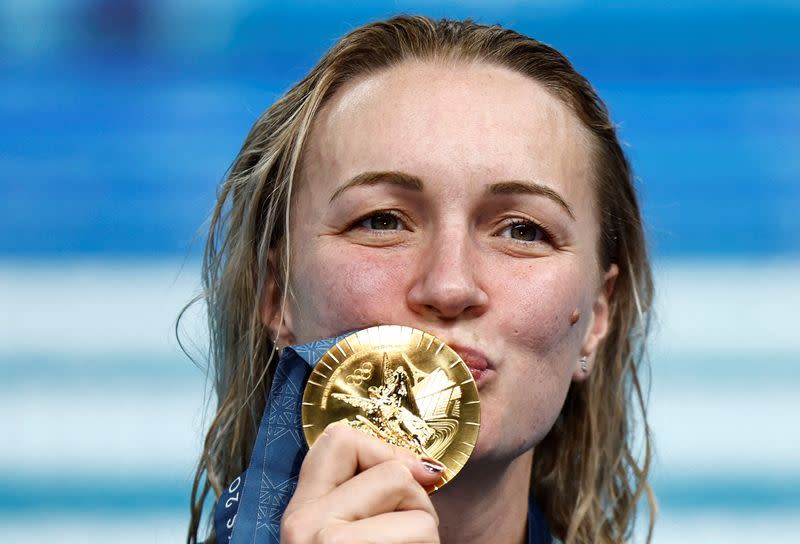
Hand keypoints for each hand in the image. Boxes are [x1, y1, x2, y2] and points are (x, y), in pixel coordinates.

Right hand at [281, 422, 443, 542]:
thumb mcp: (352, 532)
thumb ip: (374, 493)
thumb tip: (426, 467)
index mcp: (300, 512)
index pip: (338, 438)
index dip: (383, 453)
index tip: (403, 487)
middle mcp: (301, 522)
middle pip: (390, 470)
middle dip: (416, 504)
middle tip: (402, 541)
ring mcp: (324, 538)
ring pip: (410, 497)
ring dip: (425, 532)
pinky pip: (421, 531)